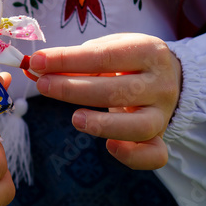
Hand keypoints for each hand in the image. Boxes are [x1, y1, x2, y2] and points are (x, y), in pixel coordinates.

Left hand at [30, 33, 181, 169]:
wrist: (169, 76)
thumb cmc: (128, 61)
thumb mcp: (109, 49)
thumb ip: (77, 59)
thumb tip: (37, 68)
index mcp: (149, 51)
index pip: (105, 57)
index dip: (68, 59)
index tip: (38, 62)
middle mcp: (161, 83)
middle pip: (117, 91)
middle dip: (74, 89)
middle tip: (44, 85)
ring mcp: (163, 113)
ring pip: (138, 126)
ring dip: (103, 125)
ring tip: (75, 119)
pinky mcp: (160, 137)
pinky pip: (154, 155)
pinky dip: (133, 155)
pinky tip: (109, 147)